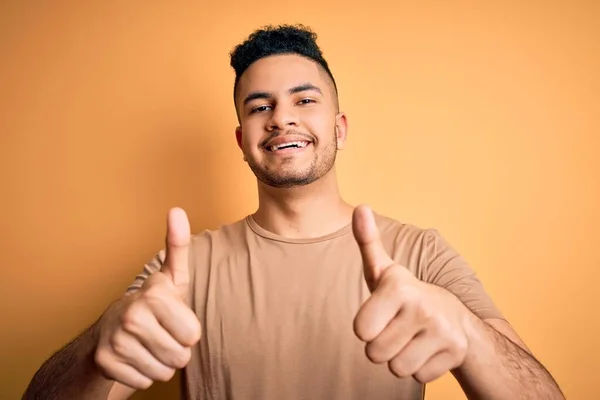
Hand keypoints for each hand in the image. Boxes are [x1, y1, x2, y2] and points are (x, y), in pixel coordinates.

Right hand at [94, 207, 201, 389]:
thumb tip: (176, 210)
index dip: (188, 332)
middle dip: (175, 350)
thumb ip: (178, 245)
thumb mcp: (171, 276)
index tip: (174, 319)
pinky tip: (134, 356)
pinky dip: (142, 374)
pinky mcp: (105, 363)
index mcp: (154, 296)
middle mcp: (132, 317)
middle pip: (180, 357)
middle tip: (161, 334)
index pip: (193, 336)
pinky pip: (144, 382)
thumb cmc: (153, 303)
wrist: (110, 329)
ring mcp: (116, 341)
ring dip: (160, 363)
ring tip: (148, 344)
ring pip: (163, 373)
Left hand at [352, 205, 472, 382]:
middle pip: (375, 353)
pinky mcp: (455, 354)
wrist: (457, 316)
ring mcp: (442, 331)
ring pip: (396, 368)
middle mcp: (422, 307)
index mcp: (399, 287)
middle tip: (397, 328)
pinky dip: (420, 367)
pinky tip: (427, 348)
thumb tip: (360, 208)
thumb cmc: (407, 295)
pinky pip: (417, 377)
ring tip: (411, 337)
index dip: (367, 327)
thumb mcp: (384, 270)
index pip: (360, 331)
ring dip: (400, 357)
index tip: (382, 313)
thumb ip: (367, 241)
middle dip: (382, 345)